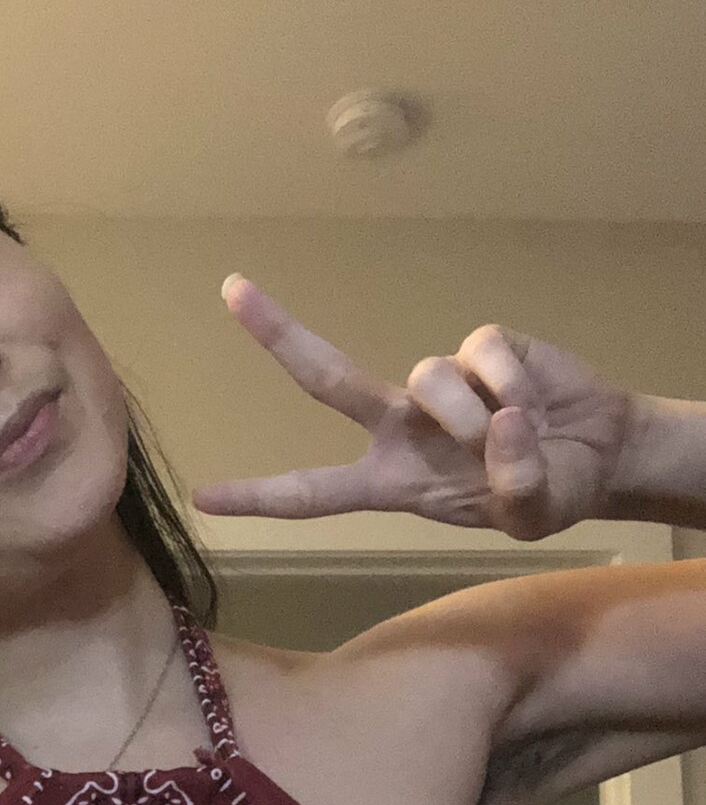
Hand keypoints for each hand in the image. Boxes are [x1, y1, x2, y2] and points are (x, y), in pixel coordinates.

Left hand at [191, 277, 640, 540]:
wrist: (602, 451)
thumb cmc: (550, 490)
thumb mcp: (530, 516)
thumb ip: (516, 490)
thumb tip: (499, 427)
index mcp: (392, 481)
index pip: (314, 494)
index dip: (261, 497)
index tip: (202, 496)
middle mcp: (399, 428)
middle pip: (328, 378)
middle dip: (279, 334)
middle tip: (230, 288)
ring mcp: (438, 385)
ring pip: (428, 378)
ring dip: (472, 414)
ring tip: (512, 434)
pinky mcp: (483, 346)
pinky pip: (480, 353)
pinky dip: (511, 381)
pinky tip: (534, 402)